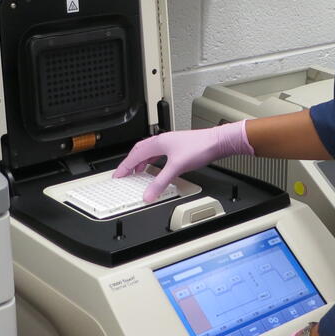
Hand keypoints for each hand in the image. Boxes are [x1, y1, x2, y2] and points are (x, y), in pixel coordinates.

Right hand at [113, 121, 252, 202]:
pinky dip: (151, 162)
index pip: (135, 155)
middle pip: (139, 151)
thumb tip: (148, 194)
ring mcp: (170, 143)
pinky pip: (158, 154)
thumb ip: (161, 182)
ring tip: (136, 172)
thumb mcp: (176, 167)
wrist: (217, 142)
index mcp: (158, 143)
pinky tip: (155, 168)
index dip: (124, 166)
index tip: (117, 175)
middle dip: (130, 163)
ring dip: (140, 162)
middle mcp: (162, 141)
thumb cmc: (199, 147)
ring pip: (149, 152)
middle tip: (123, 174)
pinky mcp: (177, 147)